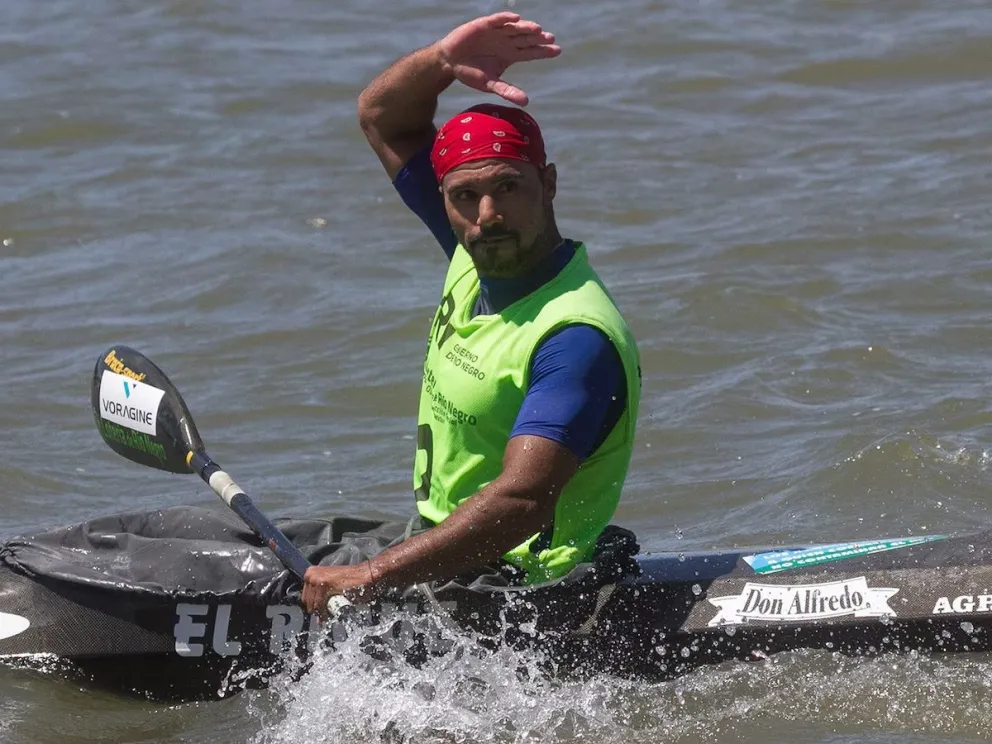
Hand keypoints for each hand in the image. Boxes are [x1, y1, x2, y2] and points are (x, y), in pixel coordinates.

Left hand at [301, 563, 375, 618]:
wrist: (367, 576)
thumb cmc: (354, 582)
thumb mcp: (333, 590)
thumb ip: (323, 600)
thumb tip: (319, 619)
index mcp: (311, 573)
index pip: (306, 598)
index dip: (315, 607)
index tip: (324, 612)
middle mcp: (311, 574)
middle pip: (308, 602)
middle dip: (318, 611)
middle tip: (330, 613)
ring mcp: (316, 578)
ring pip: (313, 605)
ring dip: (323, 613)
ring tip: (335, 610)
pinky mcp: (323, 583)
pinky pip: (320, 605)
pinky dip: (325, 612)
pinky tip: (334, 610)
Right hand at [437, 12, 560, 105]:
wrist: (450, 62)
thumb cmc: (471, 73)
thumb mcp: (490, 84)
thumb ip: (507, 91)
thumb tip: (526, 102)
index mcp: (511, 55)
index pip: (531, 52)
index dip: (543, 51)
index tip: (557, 50)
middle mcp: (507, 42)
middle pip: (526, 38)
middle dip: (538, 38)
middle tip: (551, 38)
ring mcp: (497, 32)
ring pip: (515, 28)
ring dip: (526, 27)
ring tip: (538, 29)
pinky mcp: (484, 25)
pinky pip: (497, 20)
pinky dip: (506, 18)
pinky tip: (516, 18)